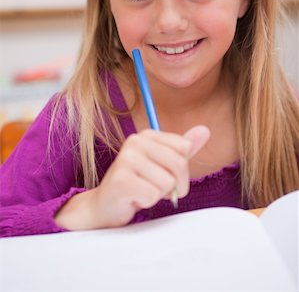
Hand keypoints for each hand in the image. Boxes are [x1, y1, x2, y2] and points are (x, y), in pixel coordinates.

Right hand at [55, 125, 209, 230]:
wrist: (107, 205)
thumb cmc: (139, 183)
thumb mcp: (164, 164)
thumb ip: (184, 148)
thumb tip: (205, 130)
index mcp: (147, 135)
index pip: (184, 148)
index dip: (181, 169)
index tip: (165, 174)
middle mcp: (135, 141)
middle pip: (179, 164)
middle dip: (175, 184)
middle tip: (157, 188)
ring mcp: (126, 159)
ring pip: (167, 183)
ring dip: (158, 194)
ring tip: (142, 191)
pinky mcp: (121, 180)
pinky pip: (153, 195)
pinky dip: (147, 202)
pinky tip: (134, 198)